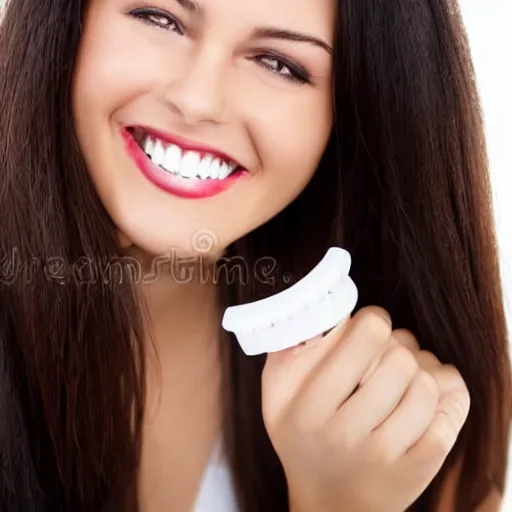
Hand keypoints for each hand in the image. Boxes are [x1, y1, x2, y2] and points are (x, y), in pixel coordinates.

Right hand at [261, 306, 469, 511]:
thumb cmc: (302, 439)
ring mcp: (384, 456)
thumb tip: (319, 310)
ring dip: (420, 370)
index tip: (371, 324)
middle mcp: (346, 434)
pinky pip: (449, 416)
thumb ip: (288, 349)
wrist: (328, 504)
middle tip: (386, 352)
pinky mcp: (417, 470)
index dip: (374, 320)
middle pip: (399, 360)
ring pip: (426, 386)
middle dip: (397, 346)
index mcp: (309, 409)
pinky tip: (427, 392)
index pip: (364, 339)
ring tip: (404, 374)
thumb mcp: (276, 396)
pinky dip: (447, 394)